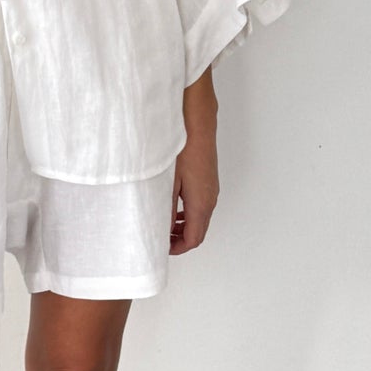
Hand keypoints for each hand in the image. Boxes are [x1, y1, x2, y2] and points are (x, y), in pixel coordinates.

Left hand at [170, 81, 218, 254]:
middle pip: (198, 231)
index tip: (160, 248)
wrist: (197, 121)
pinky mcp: (208, 179)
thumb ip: (163, 209)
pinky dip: (187, 213)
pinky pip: (200, 205)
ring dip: (182, 226)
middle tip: (159, 239)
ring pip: (199, 218)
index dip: (177, 248)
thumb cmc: (182, 148)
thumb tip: (160, 230)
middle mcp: (211, 198)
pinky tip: (171, 206)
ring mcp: (211, 188)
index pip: (194, 239)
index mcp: (201, 203)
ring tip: (162, 224)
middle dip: (179, 240)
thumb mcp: (166, 182)